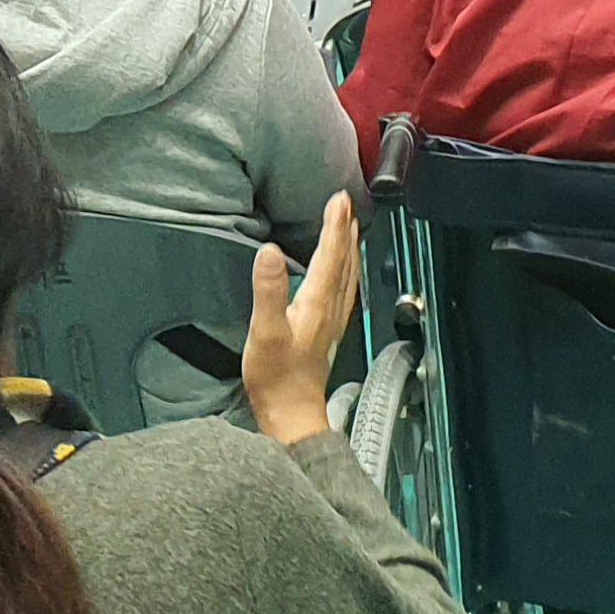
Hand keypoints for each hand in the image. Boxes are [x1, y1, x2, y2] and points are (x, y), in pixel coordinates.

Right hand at [240, 192, 359, 448]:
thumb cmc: (276, 377)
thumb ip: (269, 291)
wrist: (290, 413)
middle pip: (344, 262)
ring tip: (348, 228)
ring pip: (347, 276)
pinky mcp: (326, 332)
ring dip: (349, 249)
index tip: (337, 199)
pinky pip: (343, 291)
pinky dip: (344, 271)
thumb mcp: (266, 332)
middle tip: (345, 204)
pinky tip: (340, 272)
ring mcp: (332, 322)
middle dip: (345, 231)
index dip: (334, 226)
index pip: (329, 256)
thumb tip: (271, 252)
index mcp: (316, 304)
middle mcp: (330, 310)